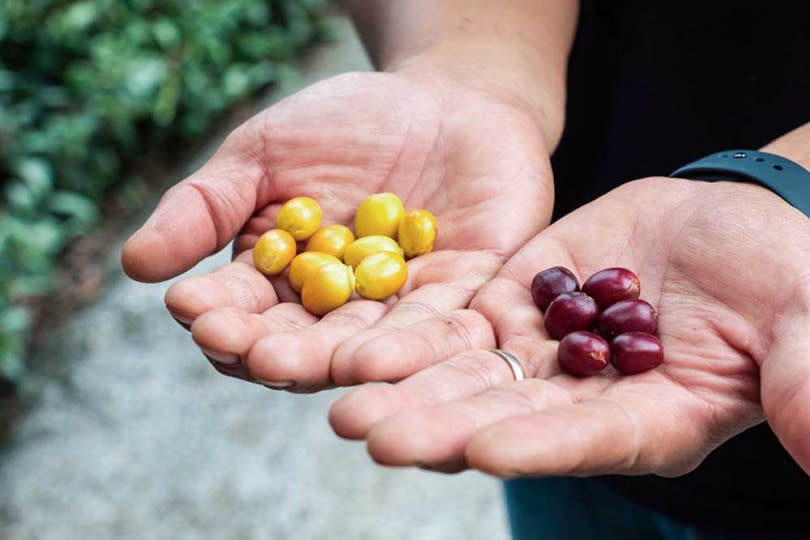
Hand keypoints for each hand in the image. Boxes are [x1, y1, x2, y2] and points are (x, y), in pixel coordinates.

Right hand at [121, 68, 552, 390]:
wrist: (447, 99)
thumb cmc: (348, 124)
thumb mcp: (265, 153)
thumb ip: (207, 206)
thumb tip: (134, 265)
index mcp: (286, 284)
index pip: (244, 312)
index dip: (218, 314)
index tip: (191, 308)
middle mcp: (341, 312)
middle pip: (300, 345)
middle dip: (269, 349)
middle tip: (243, 349)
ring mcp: (402, 311)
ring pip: (364, 348)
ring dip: (328, 360)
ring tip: (294, 364)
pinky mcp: (466, 299)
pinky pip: (439, 330)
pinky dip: (408, 345)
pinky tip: (374, 356)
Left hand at [330, 177, 809, 476]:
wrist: (727, 226)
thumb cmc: (779, 275)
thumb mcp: (798, 323)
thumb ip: (800, 379)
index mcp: (648, 422)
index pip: (587, 442)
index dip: (538, 448)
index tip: (482, 451)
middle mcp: (581, 403)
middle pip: (503, 420)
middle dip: (437, 426)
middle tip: (369, 434)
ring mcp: (542, 356)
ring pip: (466, 379)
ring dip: (406, 389)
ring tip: (343, 397)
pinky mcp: (514, 307)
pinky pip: (460, 327)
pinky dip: (417, 338)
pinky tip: (364, 345)